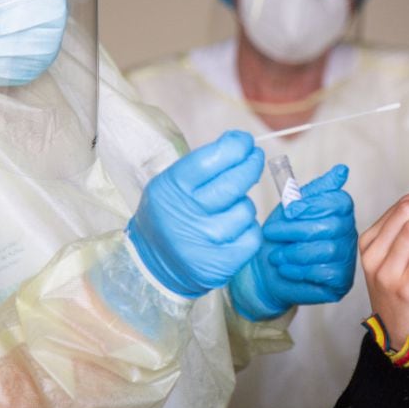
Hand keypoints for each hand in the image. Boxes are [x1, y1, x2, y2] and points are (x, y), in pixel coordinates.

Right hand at [126, 130, 264, 297]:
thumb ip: (203, 165)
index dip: (235, 146)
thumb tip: (241, 145)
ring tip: (227, 208)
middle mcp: (188, 215)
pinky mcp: (223, 263)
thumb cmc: (170, 215)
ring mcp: (206, 241)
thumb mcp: (170, 185)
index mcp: (172, 189)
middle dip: (251, 165)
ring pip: (246, 209)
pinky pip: (252, 235)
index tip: (245, 141)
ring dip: (243, 204)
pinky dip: (247, 229)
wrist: (154, 266)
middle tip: (254, 158)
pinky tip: (232, 230)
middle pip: (235, 182)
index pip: (210, 159)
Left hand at [229, 165, 355, 320]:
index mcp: (339, 211)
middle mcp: (348, 232)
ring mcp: (346, 257)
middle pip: (331, 226)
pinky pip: (325, 273)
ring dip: (295, 252)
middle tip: (272, 233)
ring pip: (327, 250)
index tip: (289, 211)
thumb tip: (341, 171)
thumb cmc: (280, 237)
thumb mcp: (292, 207)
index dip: (312, 205)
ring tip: (277, 255)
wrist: (264, 271)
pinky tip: (286, 269)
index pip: (339, 202)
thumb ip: (315, 189)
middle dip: (296, 230)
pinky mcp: (341, 280)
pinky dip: (300, 270)